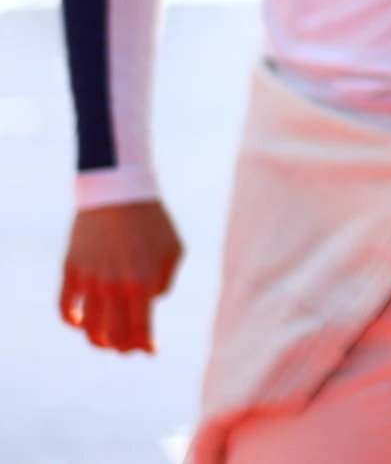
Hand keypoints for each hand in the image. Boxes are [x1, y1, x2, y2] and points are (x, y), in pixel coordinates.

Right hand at [61, 199, 182, 353]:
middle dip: (122, 347)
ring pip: (88, 327)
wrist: (118, 192)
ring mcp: (88, 281)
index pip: (139, 330)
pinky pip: (64, 307)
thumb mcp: (173, 250)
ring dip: (98, 340)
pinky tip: (80, 324)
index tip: (150, 351)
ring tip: (107, 340)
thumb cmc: (153, 222)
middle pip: (113, 335)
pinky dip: (71, 321)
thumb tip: (148, 303)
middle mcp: (112, 288)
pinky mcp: (70, 271)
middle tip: (128, 348)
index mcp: (141, 284)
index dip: (144, 346)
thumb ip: (162, 283)